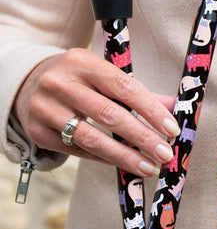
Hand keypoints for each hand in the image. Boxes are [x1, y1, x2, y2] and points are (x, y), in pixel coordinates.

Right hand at [13, 48, 178, 176]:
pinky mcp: (38, 132)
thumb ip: (139, 93)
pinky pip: (78, 151)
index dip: (151, 110)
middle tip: (165, 154)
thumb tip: (175, 107)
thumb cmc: (80, 80)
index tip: (172, 129)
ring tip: (149, 166)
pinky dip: (105, 159)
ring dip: (125, 156)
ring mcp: (45, 108)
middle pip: (109, 115)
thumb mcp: (104, 76)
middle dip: (142, 138)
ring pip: (92, 138)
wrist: (30, 83)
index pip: (124, 87)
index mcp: (82, 61)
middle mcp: (60, 83)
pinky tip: (124, 164)